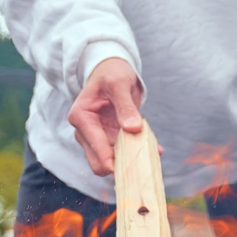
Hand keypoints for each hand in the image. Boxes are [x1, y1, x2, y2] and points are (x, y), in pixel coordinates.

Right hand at [68, 57, 143, 175]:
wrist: (111, 72)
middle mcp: (84, 132)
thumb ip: (126, 106)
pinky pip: (123, 154)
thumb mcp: (119, 84)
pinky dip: (138, 153)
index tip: (133, 165)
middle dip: (122, 164)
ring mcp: (96, 138)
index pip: (95, 147)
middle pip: (99, 163)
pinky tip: (156, 149)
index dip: (112, 161)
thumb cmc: (111, 74)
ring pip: (112, 162)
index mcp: (81, 117)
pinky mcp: (108, 140)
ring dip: (132, 159)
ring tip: (153, 151)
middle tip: (144, 160)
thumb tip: (133, 129)